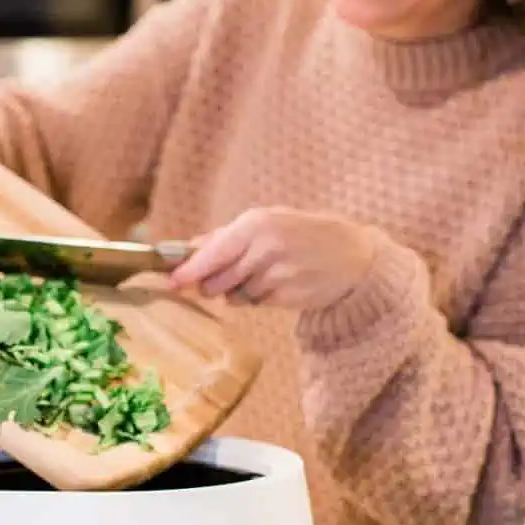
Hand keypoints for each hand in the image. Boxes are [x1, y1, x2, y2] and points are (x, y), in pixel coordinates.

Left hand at [167, 207, 380, 310]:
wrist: (352, 254)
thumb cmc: (303, 233)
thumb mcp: (267, 221)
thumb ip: (227, 235)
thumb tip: (189, 247)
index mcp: (256, 223)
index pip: (212, 253)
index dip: (188, 270)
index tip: (172, 281)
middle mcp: (265, 248)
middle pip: (216, 281)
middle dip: (212, 284)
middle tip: (226, 276)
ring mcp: (277, 274)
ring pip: (234, 296)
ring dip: (237, 291)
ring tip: (262, 273)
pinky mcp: (287, 296)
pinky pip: (255, 303)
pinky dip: (257, 297)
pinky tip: (276, 283)